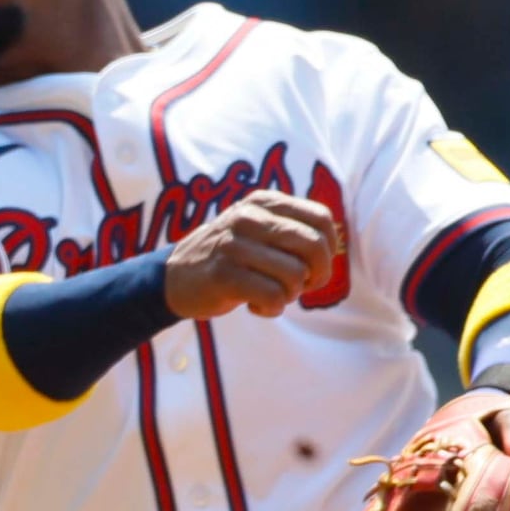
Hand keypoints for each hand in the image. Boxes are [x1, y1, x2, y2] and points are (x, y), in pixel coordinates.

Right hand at [161, 192, 343, 319]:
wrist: (176, 276)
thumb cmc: (230, 257)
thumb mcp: (259, 229)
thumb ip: (292, 229)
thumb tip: (333, 245)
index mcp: (264, 202)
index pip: (321, 218)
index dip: (329, 248)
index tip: (313, 265)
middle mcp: (250, 217)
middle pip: (314, 246)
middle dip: (317, 274)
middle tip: (301, 286)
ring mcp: (235, 245)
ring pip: (295, 275)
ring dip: (290, 294)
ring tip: (271, 294)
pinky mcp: (225, 275)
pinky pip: (273, 297)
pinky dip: (272, 309)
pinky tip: (256, 305)